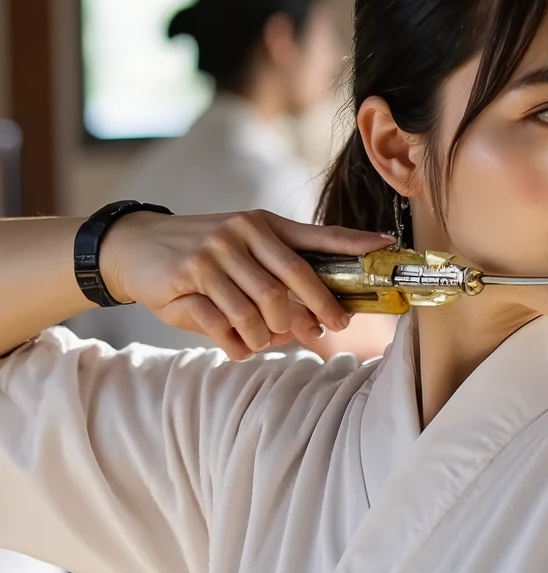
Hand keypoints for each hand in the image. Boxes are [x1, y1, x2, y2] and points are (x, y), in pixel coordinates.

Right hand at [100, 211, 385, 359]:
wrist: (135, 247)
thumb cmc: (198, 254)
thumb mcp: (239, 248)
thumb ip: (276, 274)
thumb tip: (313, 320)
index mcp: (263, 225)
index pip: (317, 236)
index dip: (354, 243)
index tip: (387, 247)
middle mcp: (241, 233)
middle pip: (293, 282)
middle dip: (316, 310)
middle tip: (327, 329)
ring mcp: (214, 254)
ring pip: (259, 310)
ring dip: (268, 336)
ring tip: (267, 341)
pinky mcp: (188, 277)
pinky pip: (224, 325)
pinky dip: (238, 344)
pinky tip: (240, 347)